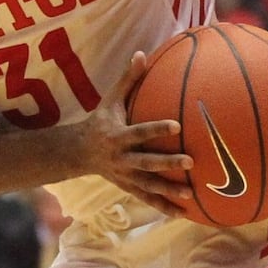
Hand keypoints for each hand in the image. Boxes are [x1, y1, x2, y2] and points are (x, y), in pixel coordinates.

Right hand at [84, 51, 193, 216]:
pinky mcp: (127, 187)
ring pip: (148, 186)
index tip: (177, 126)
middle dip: (167, 164)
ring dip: (168, 191)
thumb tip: (142, 54)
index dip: (156, 129)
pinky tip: (183, 213)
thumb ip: (128, 79)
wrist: (77, 152)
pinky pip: (147, 199)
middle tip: (190, 161)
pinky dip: (164, 207)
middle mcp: (121, 159)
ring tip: (190, 194)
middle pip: (146, 162)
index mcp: (117, 136)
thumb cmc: (100, 121)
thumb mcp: (110, 100)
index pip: (139, 132)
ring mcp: (124, 176)